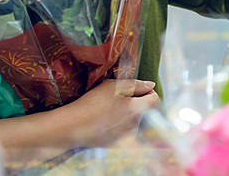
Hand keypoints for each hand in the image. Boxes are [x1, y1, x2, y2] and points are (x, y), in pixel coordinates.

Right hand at [0, 78, 159, 157]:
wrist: (73, 126)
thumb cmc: (92, 102)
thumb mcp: (113, 86)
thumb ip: (135, 85)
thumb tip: (151, 85)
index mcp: (136, 109)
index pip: (155, 100)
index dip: (149, 92)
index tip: (138, 89)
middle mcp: (135, 125)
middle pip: (144, 110)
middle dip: (136, 103)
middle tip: (118, 98)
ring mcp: (126, 136)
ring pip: (134, 121)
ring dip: (127, 114)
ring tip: (109, 110)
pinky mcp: (117, 143)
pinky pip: (123, 131)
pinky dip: (118, 125)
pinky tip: (105, 120)